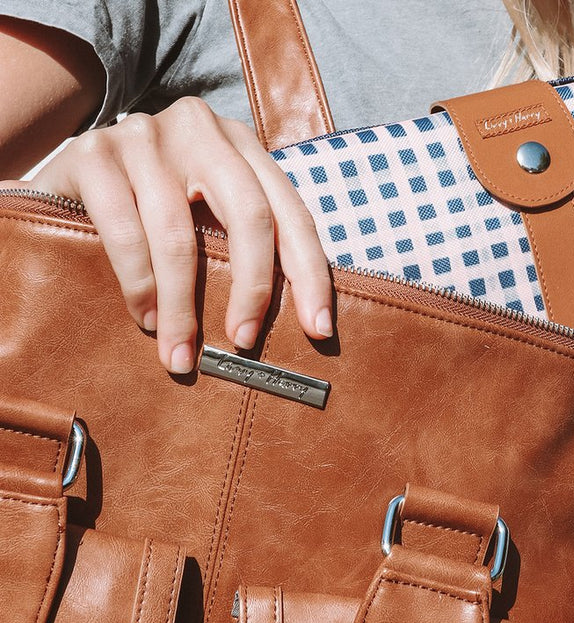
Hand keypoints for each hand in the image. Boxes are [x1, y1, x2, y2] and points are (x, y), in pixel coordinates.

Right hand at [4, 97, 332, 373]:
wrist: (66, 179)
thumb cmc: (151, 212)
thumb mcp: (206, 218)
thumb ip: (242, 247)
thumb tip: (293, 323)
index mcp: (242, 147)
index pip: (292, 214)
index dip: (310, 275)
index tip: (318, 330)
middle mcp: (200, 129)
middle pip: (250, 215)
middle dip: (253, 289)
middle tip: (243, 342)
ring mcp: (145, 136)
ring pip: (180, 236)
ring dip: (182, 308)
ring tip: (181, 353)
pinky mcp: (92, 154)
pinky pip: (126, 233)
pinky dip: (139, 285)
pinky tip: (145, 318)